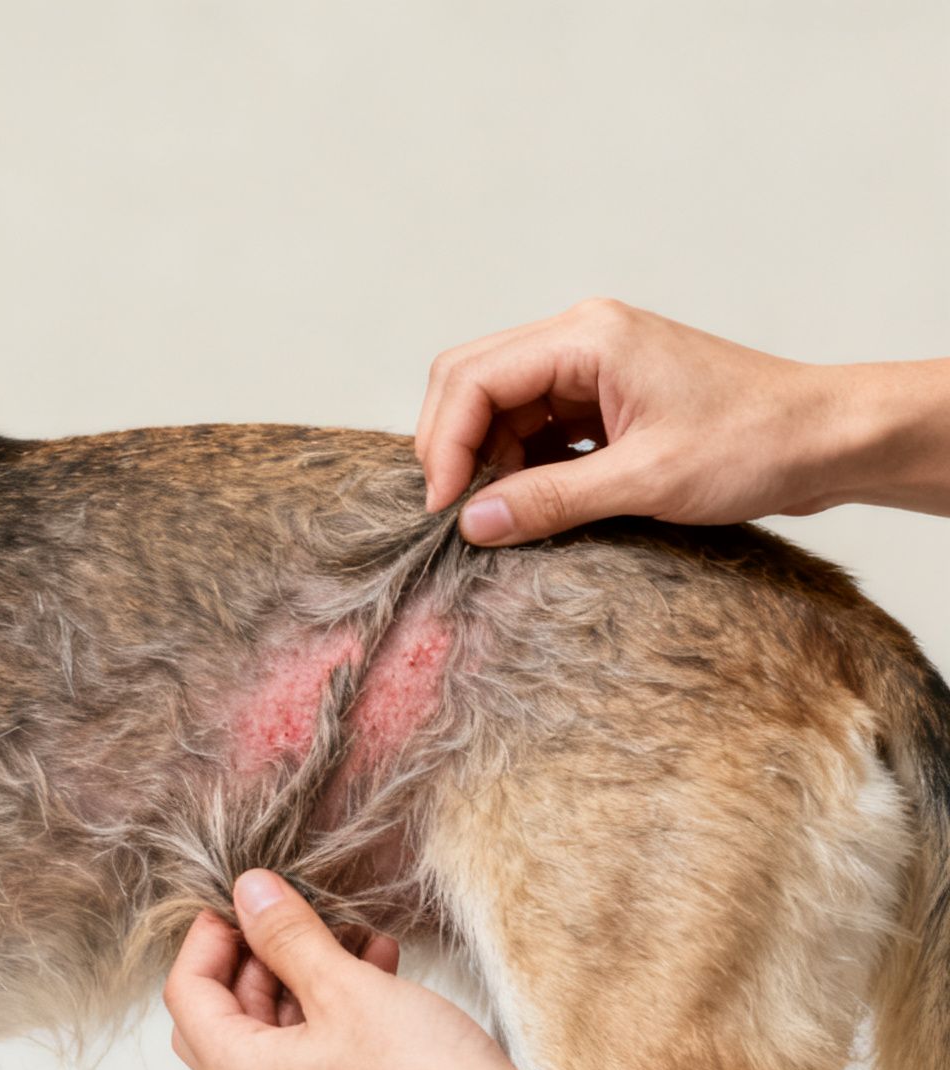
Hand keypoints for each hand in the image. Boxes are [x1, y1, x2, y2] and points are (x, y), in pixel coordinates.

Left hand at [165, 870, 631, 1069]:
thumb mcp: (346, 988)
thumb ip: (288, 937)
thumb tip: (249, 893)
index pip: (187, 994)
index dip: (207, 937)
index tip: (238, 900)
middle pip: (226, 1015)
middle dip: (257, 956)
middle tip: (289, 913)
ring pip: (278, 1032)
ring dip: (307, 975)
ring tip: (350, 931)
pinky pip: (318, 1053)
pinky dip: (337, 1008)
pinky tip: (379, 964)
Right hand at [414, 298, 947, 545]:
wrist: (831, 439)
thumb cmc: (758, 443)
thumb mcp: (645, 482)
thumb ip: (550, 500)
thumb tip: (473, 524)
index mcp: (587, 337)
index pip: (474, 378)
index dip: (446, 444)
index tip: (445, 509)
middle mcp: (581, 337)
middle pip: (472, 379)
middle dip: (453, 445)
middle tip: (454, 513)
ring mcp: (592, 364)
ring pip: (498, 402)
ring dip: (485, 457)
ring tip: (495, 514)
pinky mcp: (604, 394)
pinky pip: (534, 421)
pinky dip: (518, 461)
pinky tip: (527, 501)